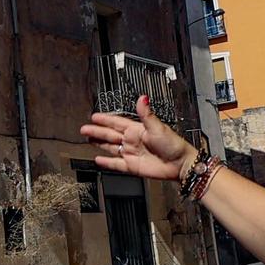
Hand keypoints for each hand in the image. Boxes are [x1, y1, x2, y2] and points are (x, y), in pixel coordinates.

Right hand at [81, 95, 195, 181]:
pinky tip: (98, 159)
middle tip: (84, 129)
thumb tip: (142, 98)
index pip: (117, 122)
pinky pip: (116, 163)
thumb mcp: (158, 127)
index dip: (105, 119)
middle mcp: (132, 140)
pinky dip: (107, 161)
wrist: (179, 164)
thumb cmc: (173, 145)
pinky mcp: (132, 166)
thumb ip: (146, 114)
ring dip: (99, 143)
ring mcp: (131, 153)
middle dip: (97, 131)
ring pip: (111, 147)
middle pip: (110, 134)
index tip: (94, 116)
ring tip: (88, 140)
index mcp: (137, 129)